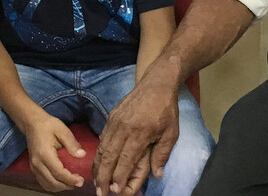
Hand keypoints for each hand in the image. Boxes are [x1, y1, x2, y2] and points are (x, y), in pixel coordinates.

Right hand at [24, 114, 86, 191]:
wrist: (32, 123)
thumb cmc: (48, 125)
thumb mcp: (62, 130)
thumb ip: (72, 144)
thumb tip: (82, 155)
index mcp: (45, 154)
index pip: (58, 173)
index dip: (70, 179)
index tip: (81, 181)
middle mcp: (37, 163)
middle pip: (53, 182)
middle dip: (67, 185)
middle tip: (80, 182)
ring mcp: (34, 167)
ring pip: (48, 185)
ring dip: (61, 187)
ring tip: (73, 182)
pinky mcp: (33, 168)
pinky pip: (43, 182)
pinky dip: (54, 185)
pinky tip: (62, 182)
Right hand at [93, 78, 179, 195]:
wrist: (156, 83)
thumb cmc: (166, 110)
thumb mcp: (171, 133)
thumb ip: (162, 154)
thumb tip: (157, 175)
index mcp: (140, 132)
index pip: (126, 159)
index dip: (119, 176)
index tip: (115, 190)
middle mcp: (124, 127)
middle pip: (109, 156)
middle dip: (103, 176)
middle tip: (100, 192)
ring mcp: (115, 121)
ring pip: (102, 147)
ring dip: (98, 166)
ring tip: (96, 181)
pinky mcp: (111, 116)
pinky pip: (102, 138)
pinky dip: (99, 153)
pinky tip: (98, 163)